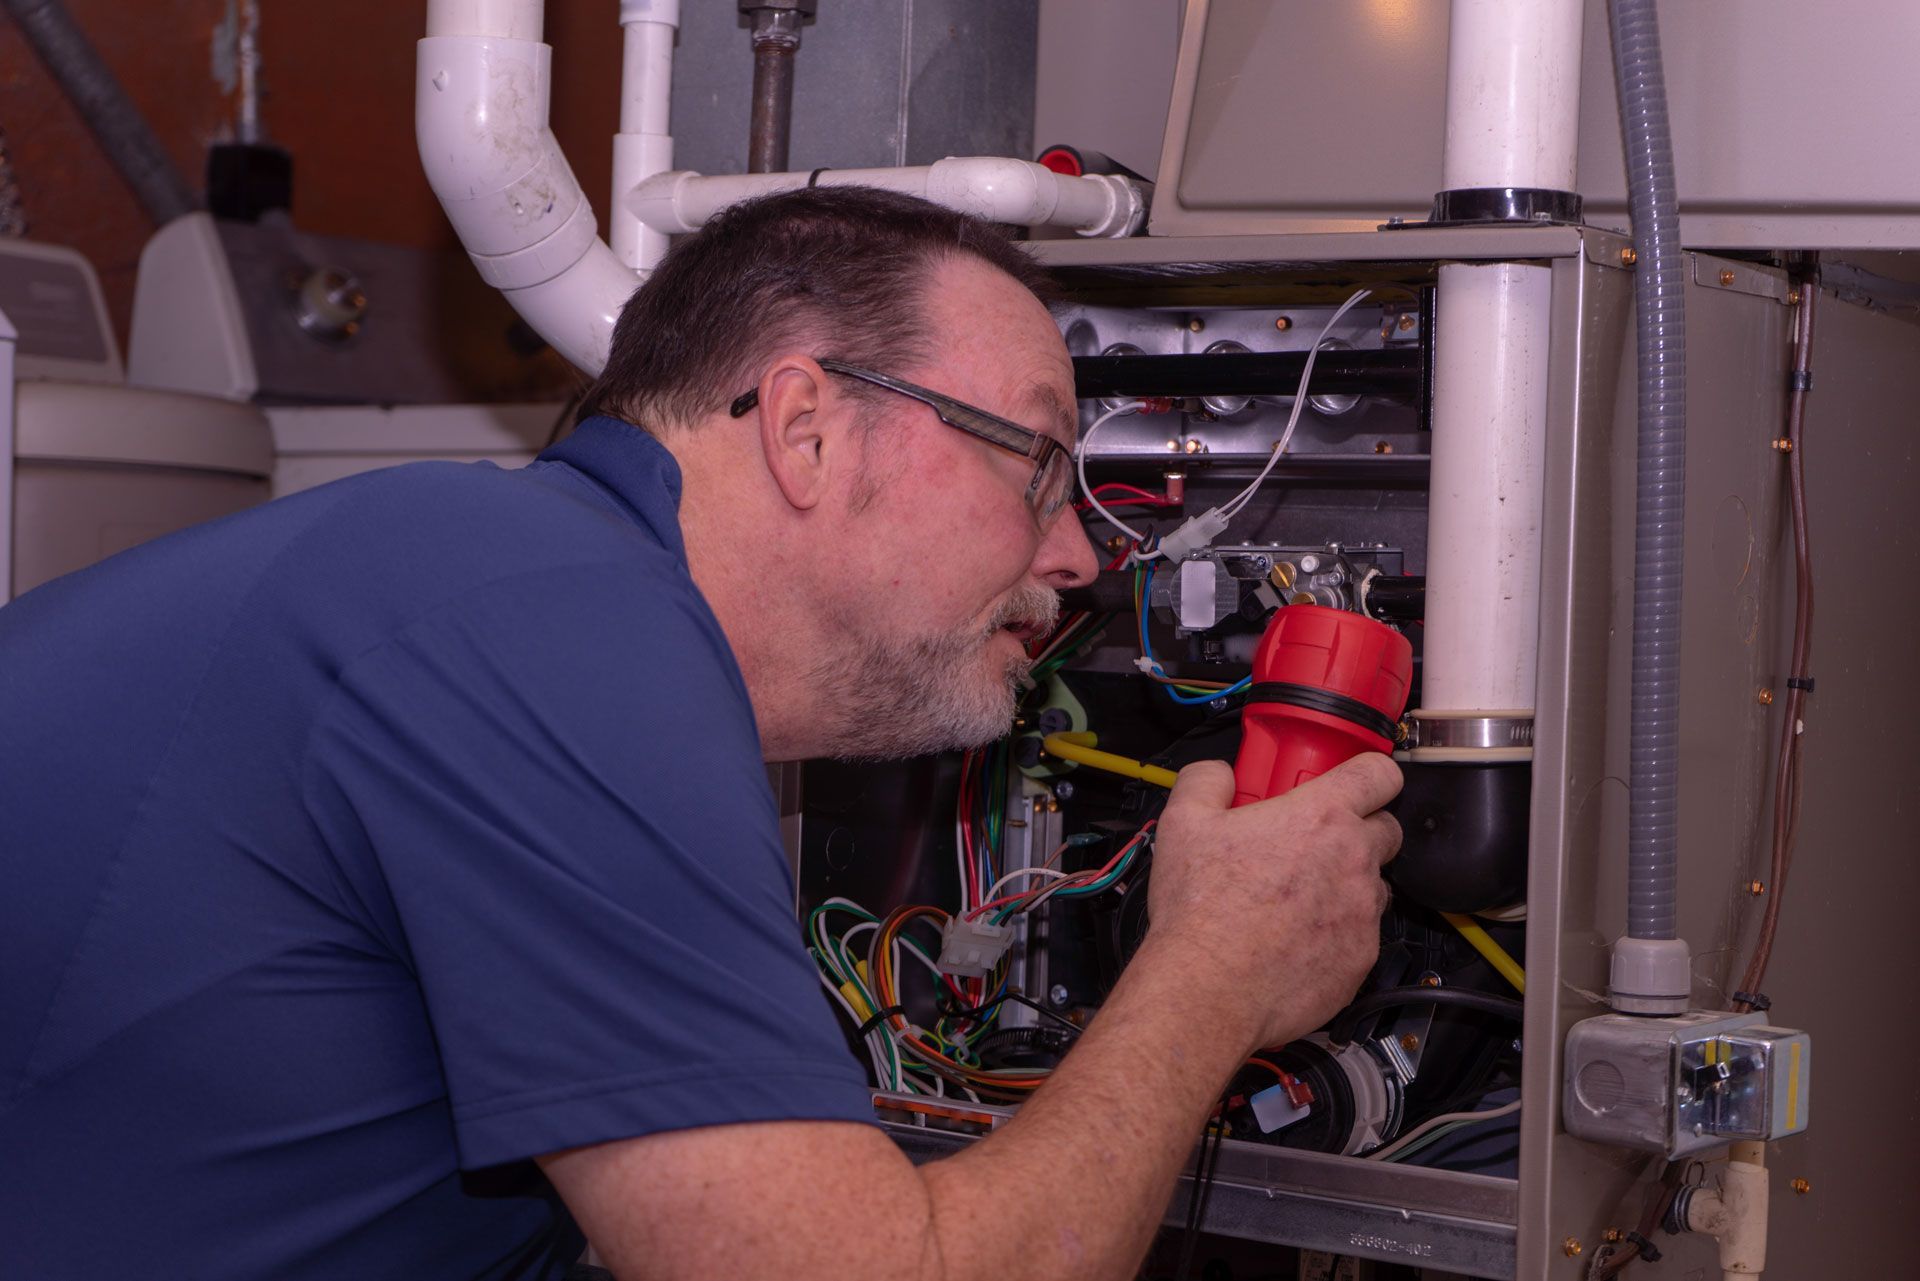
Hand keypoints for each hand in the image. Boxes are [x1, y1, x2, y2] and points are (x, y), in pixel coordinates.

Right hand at [1141, 753, 1402, 1052]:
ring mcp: (1363, 913)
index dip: (1369, 773)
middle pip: (1387, 829)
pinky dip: (1336, 933)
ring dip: (1346, 885)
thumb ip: (1208, 781)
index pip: (1378, 774)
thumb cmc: (1201, 910)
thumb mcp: (1183, 823)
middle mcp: (1354, 861)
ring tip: (1297, 899)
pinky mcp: (1360, 959)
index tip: (1354, 781)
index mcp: (1320, 817)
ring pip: (1373, 886)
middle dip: (1359, 831)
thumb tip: (1220, 774)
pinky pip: (1360, 935)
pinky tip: (1294, 939)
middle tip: (1314, 843)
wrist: (1208, 989)